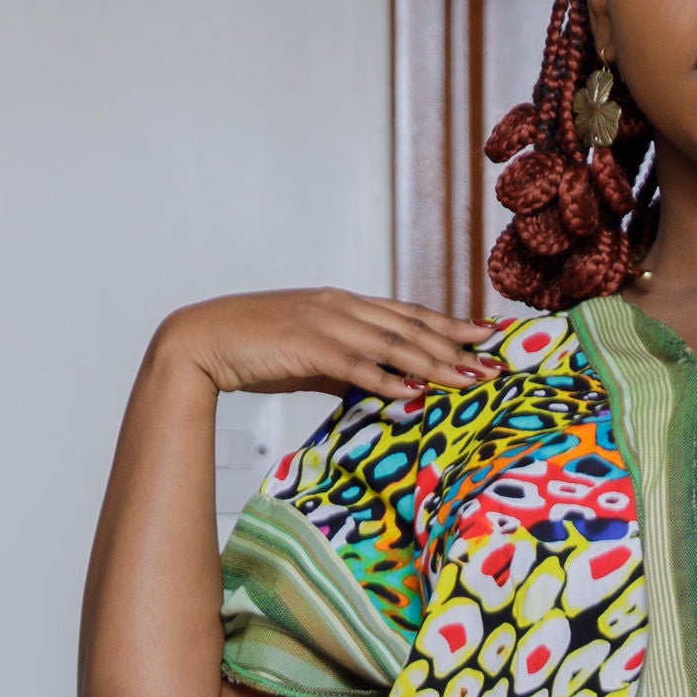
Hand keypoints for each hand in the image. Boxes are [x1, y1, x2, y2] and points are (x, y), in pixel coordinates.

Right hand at [152, 286, 499, 408]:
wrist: (200, 341)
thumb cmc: (255, 351)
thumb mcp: (311, 357)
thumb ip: (349, 367)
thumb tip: (386, 386)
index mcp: (343, 303)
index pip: (407, 313)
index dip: (449, 324)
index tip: (486, 334)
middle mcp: (340, 306)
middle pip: (410, 326)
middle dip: (456, 345)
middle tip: (495, 363)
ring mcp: (324, 323)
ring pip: (393, 344)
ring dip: (434, 364)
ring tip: (470, 380)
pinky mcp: (306, 347)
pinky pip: (357, 365)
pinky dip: (389, 379)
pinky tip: (415, 393)